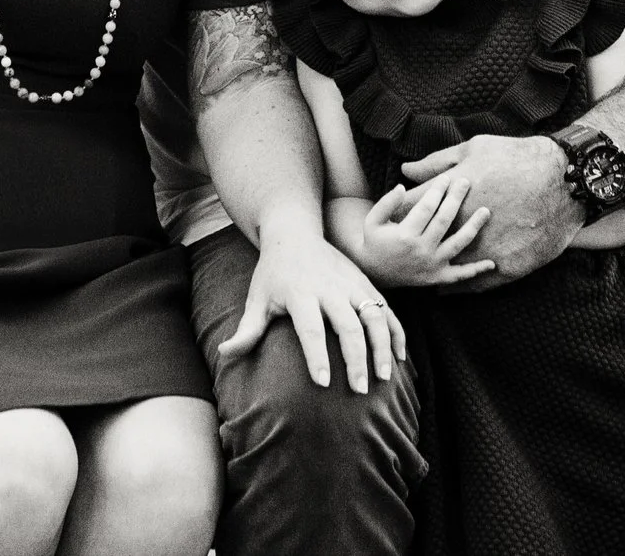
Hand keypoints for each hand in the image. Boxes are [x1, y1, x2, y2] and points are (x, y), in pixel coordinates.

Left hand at [216, 225, 404, 392]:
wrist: (294, 234)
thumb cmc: (272, 274)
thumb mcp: (257, 298)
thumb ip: (247, 329)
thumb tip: (224, 354)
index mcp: (300, 293)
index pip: (311, 328)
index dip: (317, 356)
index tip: (323, 383)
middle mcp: (330, 287)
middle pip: (348, 325)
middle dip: (355, 359)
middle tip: (358, 390)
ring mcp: (351, 284)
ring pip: (374, 316)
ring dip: (382, 347)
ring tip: (384, 378)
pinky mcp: (365, 284)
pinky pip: (387, 309)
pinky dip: (396, 333)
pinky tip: (400, 358)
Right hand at [360, 178, 495, 288]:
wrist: (374, 273)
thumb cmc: (375, 241)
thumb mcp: (373, 220)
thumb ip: (387, 203)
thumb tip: (403, 187)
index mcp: (405, 235)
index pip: (427, 207)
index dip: (437, 190)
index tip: (445, 177)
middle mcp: (421, 250)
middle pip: (444, 220)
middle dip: (456, 199)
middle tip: (466, 182)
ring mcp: (432, 265)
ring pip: (458, 244)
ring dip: (474, 227)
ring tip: (486, 211)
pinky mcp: (438, 277)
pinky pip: (460, 275)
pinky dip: (476, 270)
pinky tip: (493, 264)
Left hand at [404, 134, 577, 283]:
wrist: (564, 180)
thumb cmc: (517, 158)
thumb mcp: (474, 150)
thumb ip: (436, 163)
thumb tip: (405, 171)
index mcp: (452, 196)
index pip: (409, 208)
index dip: (396, 213)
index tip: (392, 217)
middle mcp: (465, 227)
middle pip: (425, 240)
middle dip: (410, 241)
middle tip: (398, 246)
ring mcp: (486, 250)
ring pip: (448, 266)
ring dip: (432, 267)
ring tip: (417, 269)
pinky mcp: (508, 267)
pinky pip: (477, 283)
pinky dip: (461, 285)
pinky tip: (447, 288)